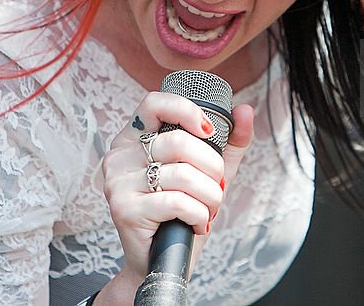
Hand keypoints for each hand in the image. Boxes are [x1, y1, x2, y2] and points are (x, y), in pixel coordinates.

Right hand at [100, 92, 254, 282]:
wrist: (161, 261)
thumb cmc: (182, 212)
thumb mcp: (208, 172)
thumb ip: (229, 142)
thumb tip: (245, 110)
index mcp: (134, 138)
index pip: (154, 103)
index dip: (186, 111)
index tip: (209, 131)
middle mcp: (120, 155)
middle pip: (178, 143)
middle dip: (212, 168)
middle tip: (217, 187)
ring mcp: (118, 183)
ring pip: (182, 174)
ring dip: (210, 196)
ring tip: (209, 209)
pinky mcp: (124, 209)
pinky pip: (177, 202)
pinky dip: (198, 214)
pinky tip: (197, 223)